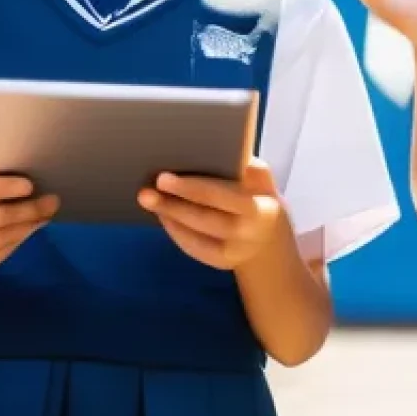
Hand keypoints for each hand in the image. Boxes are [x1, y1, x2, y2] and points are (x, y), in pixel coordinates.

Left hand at [138, 159, 282, 270]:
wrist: (270, 237)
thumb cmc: (259, 196)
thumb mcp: (263, 180)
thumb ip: (249, 167)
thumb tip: (225, 152)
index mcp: (259, 209)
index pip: (221, 197)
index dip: (191, 187)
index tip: (164, 178)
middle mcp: (246, 234)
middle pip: (203, 219)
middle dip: (172, 204)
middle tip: (146, 191)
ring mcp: (233, 252)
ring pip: (194, 235)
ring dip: (169, 216)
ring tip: (149, 200)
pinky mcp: (220, 262)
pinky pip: (193, 248)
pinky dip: (175, 231)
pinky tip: (163, 215)